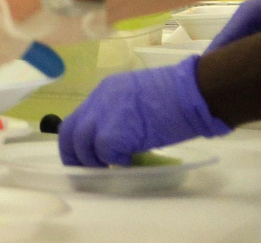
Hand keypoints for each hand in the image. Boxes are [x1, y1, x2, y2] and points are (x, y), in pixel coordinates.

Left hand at [58, 58, 229, 166]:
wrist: (191, 92)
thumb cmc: (177, 97)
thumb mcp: (140, 101)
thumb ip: (123, 115)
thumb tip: (121, 138)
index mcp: (105, 92)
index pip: (79, 118)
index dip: (80, 139)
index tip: (88, 154)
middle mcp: (98, 101)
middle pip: (69, 131)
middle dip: (76, 154)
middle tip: (91, 168)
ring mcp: (102, 115)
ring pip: (81, 143)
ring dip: (95, 160)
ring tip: (113, 166)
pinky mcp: (113, 132)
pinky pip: (104, 152)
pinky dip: (114, 160)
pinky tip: (129, 162)